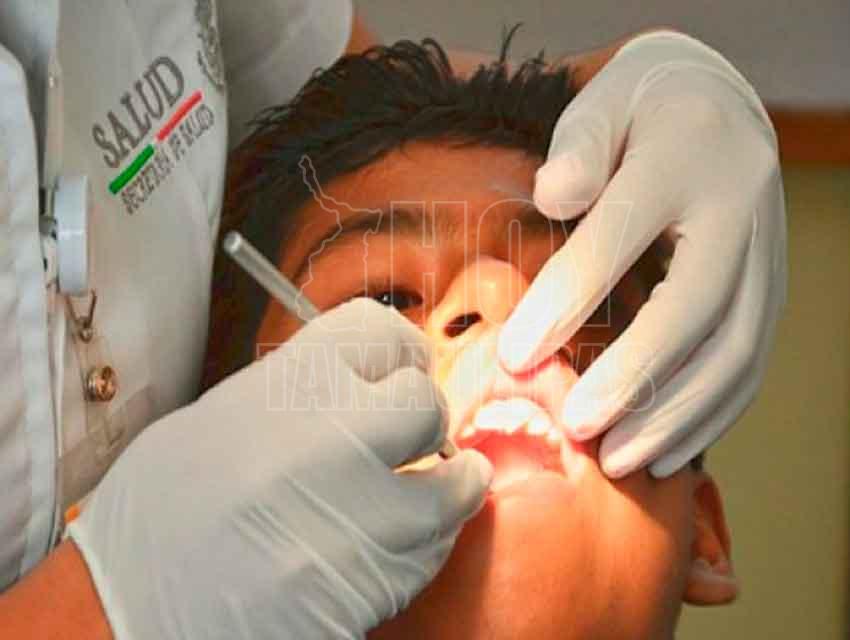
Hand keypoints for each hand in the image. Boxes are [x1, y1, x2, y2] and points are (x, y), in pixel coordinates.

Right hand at [68, 298, 491, 638]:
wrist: (128, 622)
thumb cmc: (157, 522)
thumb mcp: (214, 423)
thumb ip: (295, 394)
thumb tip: (360, 383)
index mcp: (285, 385)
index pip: (382, 332)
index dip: (396, 352)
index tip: (399, 370)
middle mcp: (333, 436)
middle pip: (427, 404)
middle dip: (424, 419)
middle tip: (412, 436)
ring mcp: (361, 513)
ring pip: (454, 484)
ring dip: (451, 485)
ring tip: (440, 485)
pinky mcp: (376, 581)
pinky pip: (432, 550)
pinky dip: (427, 542)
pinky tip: (398, 541)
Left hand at [498, 31, 785, 477]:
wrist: (720, 105)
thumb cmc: (639, 112)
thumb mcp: (602, 105)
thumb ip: (578, 146)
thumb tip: (551, 195)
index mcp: (688, 155)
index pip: (621, 234)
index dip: (568, 298)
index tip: (514, 356)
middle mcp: (741, 210)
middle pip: (696, 308)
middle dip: (636, 377)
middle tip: (576, 427)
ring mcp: (768, 256)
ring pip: (736, 352)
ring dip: (677, 416)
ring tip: (617, 459)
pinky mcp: (772, 292)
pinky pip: (751, 365)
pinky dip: (711, 417)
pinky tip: (664, 452)